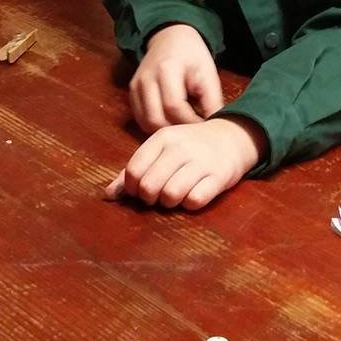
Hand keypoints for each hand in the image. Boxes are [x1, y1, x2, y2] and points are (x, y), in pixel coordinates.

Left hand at [102, 117, 265, 210]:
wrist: (232, 137)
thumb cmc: (189, 147)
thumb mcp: (162, 150)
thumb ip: (135, 170)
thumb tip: (107, 195)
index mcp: (162, 138)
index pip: (134, 171)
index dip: (133, 188)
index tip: (141, 189)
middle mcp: (180, 147)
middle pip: (149, 186)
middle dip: (150, 198)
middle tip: (159, 195)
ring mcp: (201, 161)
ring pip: (170, 195)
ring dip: (170, 203)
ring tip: (176, 195)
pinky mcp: (219, 176)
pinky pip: (195, 200)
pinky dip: (190, 203)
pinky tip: (193, 194)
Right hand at [129, 23, 222, 132]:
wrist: (170, 38)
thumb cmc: (192, 56)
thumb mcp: (208, 73)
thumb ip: (212, 101)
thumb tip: (214, 127)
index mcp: (166, 69)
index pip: (174, 106)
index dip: (190, 121)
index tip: (204, 127)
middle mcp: (146, 78)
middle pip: (156, 118)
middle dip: (177, 128)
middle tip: (193, 129)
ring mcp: (135, 86)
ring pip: (146, 122)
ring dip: (165, 129)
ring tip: (183, 125)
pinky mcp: (131, 92)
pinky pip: (140, 119)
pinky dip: (155, 125)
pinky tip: (170, 121)